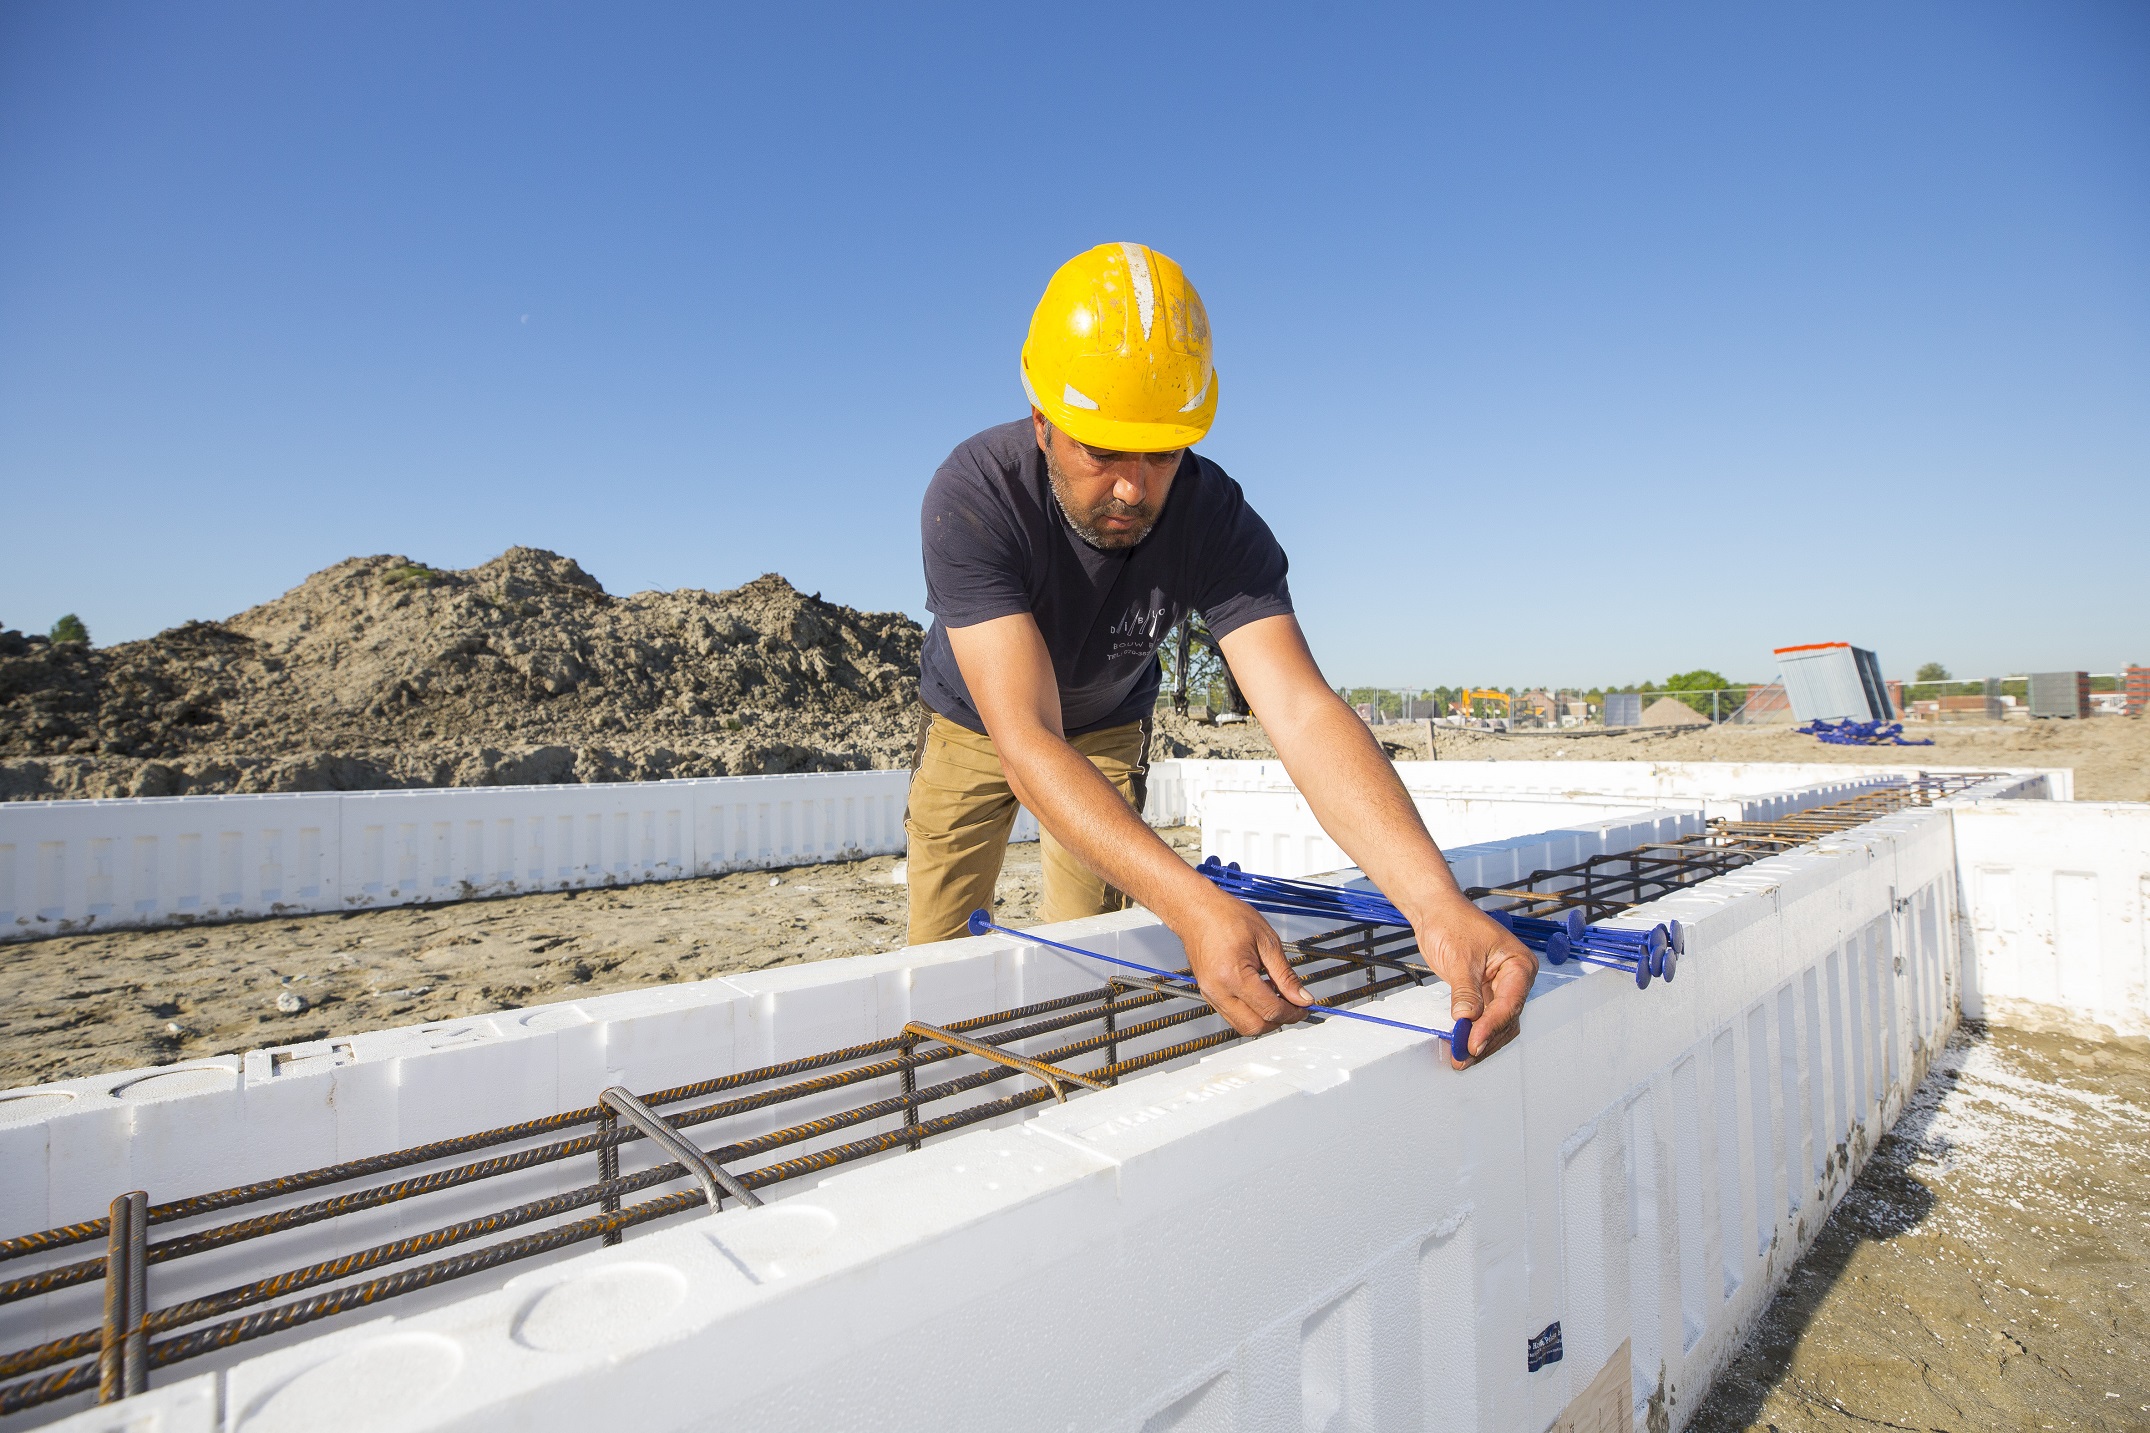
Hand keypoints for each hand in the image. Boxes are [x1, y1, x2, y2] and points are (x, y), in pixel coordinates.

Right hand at [1174, 888, 1315, 1035]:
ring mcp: (1210, 994)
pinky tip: (1260, 993)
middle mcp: (1218, 990)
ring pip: (1242, 1026)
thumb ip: (1285, 975)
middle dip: (1279, 1020)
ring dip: (1264, 1019)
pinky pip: (1232, 1015)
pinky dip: (1250, 1012)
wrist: (1196, 910)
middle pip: (1255, 1026)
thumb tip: (1302, 997)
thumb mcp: (1267, 941)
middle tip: (1294, 1006)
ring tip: (1277, 997)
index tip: (1305, 1007)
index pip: (1270, 1009)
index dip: (1293, 1012)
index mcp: (1234, 975)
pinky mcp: (1207, 993)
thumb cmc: (1227, 917)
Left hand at [1410, 899, 1537, 1067]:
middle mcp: (1515, 979)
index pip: (1510, 1003)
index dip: (1491, 1027)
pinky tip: (1459, 1042)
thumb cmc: (1452, 923)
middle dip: (1486, 1039)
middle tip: (1464, 1056)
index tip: (1473, 1044)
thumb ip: (1465, 991)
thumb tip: (1467, 1020)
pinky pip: (1483, 1018)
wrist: (1436, 911)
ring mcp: (1500, 987)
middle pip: (1507, 1019)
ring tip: (1460, 1056)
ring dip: (1480, 1040)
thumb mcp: (1460, 959)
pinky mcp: (1484, 992)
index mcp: (1520, 965)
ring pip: (1497, 1023)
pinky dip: (1472, 1030)